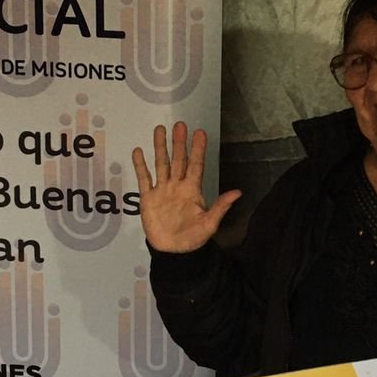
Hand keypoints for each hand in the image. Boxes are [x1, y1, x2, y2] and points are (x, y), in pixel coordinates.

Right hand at [131, 122, 240, 253]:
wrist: (173, 252)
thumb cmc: (193, 238)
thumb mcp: (210, 224)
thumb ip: (221, 207)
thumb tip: (238, 192)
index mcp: (192, 190)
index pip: (195, 165)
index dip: (198, 149)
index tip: (200, 132)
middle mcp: (177, 186)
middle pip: (178, 160)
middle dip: (179, 142)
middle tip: (180, 124)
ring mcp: (162, 190)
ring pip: (161, 164)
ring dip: (160, 147)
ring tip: (159, 129)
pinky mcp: (148, 198)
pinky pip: (144, 179)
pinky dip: (140, 165)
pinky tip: (138, 151)